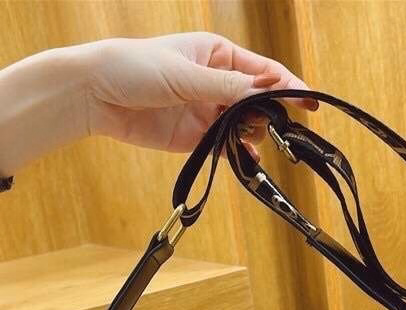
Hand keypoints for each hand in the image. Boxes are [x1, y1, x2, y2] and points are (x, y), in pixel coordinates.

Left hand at [0, 33, 317, 177]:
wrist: (94, 95)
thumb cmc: (134, 68)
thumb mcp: (186, 74)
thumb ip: (229, 86)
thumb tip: (269, 89)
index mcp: (218, 55)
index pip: (264, 71)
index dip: (289, 88)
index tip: (310, 105)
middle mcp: (218, 82)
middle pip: (259, 101)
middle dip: (272, 115)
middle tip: (280, 130)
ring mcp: (208, 111)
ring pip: (246, 127)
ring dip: (255, 136)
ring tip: (255, 142)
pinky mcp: (195, 137)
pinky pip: (226, 147)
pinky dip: (238, 154)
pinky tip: (246, 158)